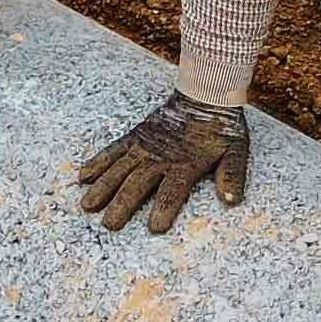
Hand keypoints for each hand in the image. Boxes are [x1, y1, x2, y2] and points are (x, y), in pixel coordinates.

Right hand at [76, 91, 251, 235]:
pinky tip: (84, 176)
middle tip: (109, 224)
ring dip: (103, 187)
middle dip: (123, 204)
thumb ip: (232, 174)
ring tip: (87, 206)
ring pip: (120, 169)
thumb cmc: (221, 128)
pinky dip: (99, 162)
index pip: (173, 190)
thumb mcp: (236, 151)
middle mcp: (160, 157)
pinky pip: (114, 151)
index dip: (164, 208)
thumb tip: (232, 200)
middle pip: (138, 183)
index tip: (155, 227)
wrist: (206, 94)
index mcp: (186, 163)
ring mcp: (144, 146)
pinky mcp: (136, 137)